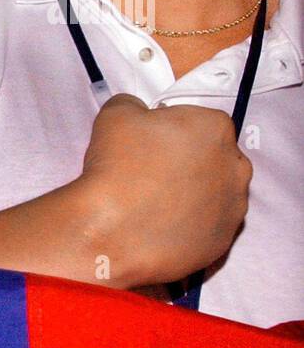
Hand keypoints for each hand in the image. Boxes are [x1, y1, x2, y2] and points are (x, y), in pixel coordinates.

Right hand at [79, 94, 251, 286]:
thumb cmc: (117, 166)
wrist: (112, 231)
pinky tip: (158, 228)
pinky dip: (187, 226)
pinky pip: (206, 228)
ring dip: (190, 195)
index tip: (145, 145)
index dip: (167, 132)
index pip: (195, 121)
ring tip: (153, 205)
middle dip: (186, 163)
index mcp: (215, 128)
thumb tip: (138, 114)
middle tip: (149, 175)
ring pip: (212, 194)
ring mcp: (233, 207)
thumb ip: (132, 105)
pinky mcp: (223, 241)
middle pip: (210, 157)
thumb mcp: (114, 114)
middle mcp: (236, 166)